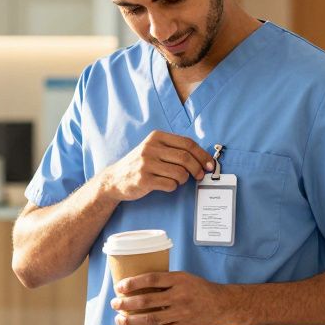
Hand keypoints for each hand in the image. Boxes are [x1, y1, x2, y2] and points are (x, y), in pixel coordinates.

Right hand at [99, 130, 214, 202]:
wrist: (114, 179)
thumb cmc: (140, 164)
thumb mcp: (154, 149)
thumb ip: (174, 150)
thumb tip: (202, 159)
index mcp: (156, 137)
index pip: (187, 143)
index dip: (202, 155)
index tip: (209, 164)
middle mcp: (151, 148)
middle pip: (186, 158)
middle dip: (198, 169)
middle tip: (200, 176)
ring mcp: (146, 164)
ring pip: (180, 172)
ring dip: (184, 179)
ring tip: (177, 180)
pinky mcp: (144, 179)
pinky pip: (170, 185)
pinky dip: (173, 187)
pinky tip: (166, 185)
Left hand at [110, 271, 235, 324]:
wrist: (225, 306)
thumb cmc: (202, 290)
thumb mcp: (186, 279)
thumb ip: (167, 282)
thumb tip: (142, 286)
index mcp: (179, 280)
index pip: (151, 279)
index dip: (133, 283)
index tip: (120, 287)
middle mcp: (179, 296)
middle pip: (147, 300)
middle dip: (127, 303)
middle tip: (115, 304)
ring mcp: (182, 313)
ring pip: (151, 318)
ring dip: (133, 320)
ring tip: (121, 320)